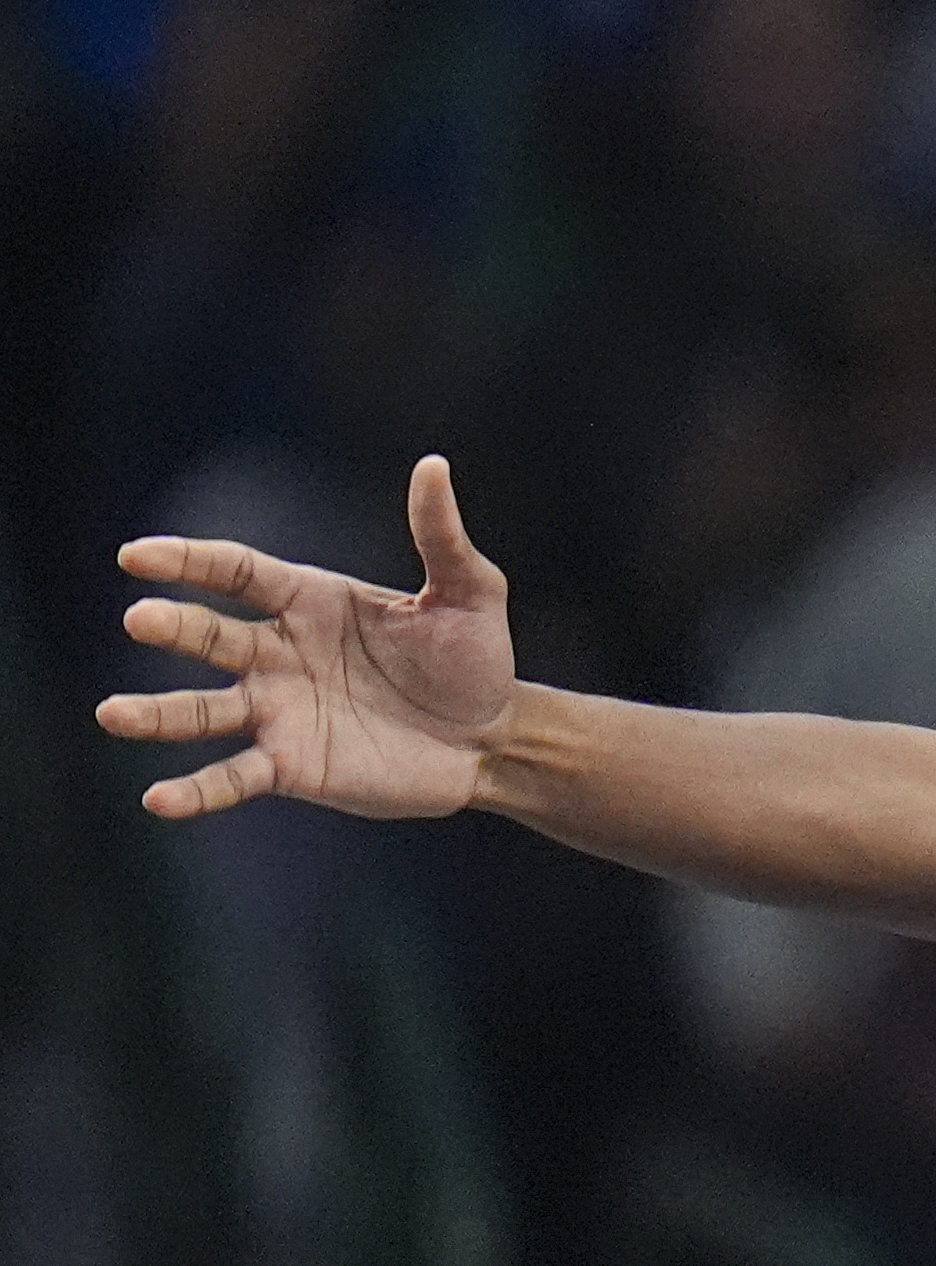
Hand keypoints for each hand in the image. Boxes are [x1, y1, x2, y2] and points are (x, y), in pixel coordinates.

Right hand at [103, 455, 520, 821]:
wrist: (492, 737)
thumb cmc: (475, 657)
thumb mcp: (469, 592)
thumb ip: (440, 537)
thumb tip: (432, 465)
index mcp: (309, 601)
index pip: (236, 573)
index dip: (188, 561)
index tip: (137, 556)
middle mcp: (279, 653)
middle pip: (211, 636)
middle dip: (174, 628)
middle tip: (140, 620)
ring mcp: (278, 711)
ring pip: (203, 710)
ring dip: (157, 714)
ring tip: (113, 715)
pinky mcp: (291, 765)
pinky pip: (233, 776)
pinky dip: (196, 790)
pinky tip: (158, 799)